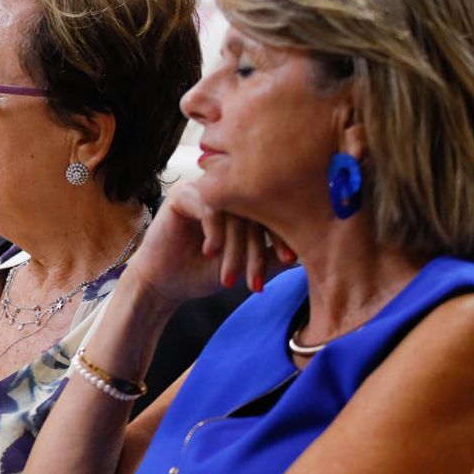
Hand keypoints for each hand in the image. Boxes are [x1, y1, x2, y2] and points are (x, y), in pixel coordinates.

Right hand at [126, 182, 291, 304]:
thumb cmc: (204, 272)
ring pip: (233, 211)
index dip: (282, 234)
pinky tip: (211, 252)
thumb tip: (307, 249)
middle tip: (256, 278)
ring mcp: (203, 189)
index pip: (271, 209)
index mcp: (243, 200)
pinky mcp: (182, 194)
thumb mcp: (246, 263)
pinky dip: (214, 232)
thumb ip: (272, 254)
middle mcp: (225, 190)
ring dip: (235, 247)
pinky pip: (209, 207)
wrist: (165, 284)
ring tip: (231, 275)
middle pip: (254, 210)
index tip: (291, 259)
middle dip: (256, 249)